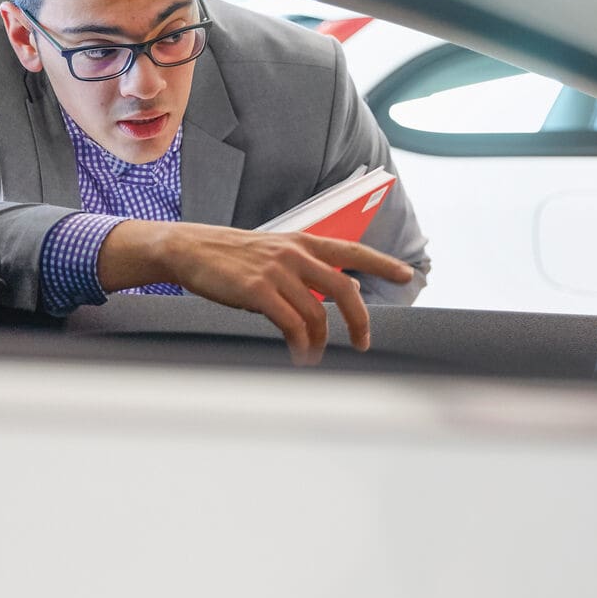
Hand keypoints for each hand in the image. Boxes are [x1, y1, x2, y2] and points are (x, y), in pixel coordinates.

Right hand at [100, 221, 413, 364]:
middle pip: (343, 288)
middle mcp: (295, 253)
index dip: (382, 263)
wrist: (189, 249)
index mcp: (303, 241)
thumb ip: (303, 270)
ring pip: (316, 314)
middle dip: (359, 320)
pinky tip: (299, 353)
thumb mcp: (273, 252)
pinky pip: (291, 324)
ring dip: (321, 341)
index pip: (353, 250)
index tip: (407, 274)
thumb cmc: (232, 256)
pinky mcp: (257, 291)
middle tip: (364, 343)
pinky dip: (300, 344)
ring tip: (314, 355)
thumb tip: (329, 301)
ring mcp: (276, 271)